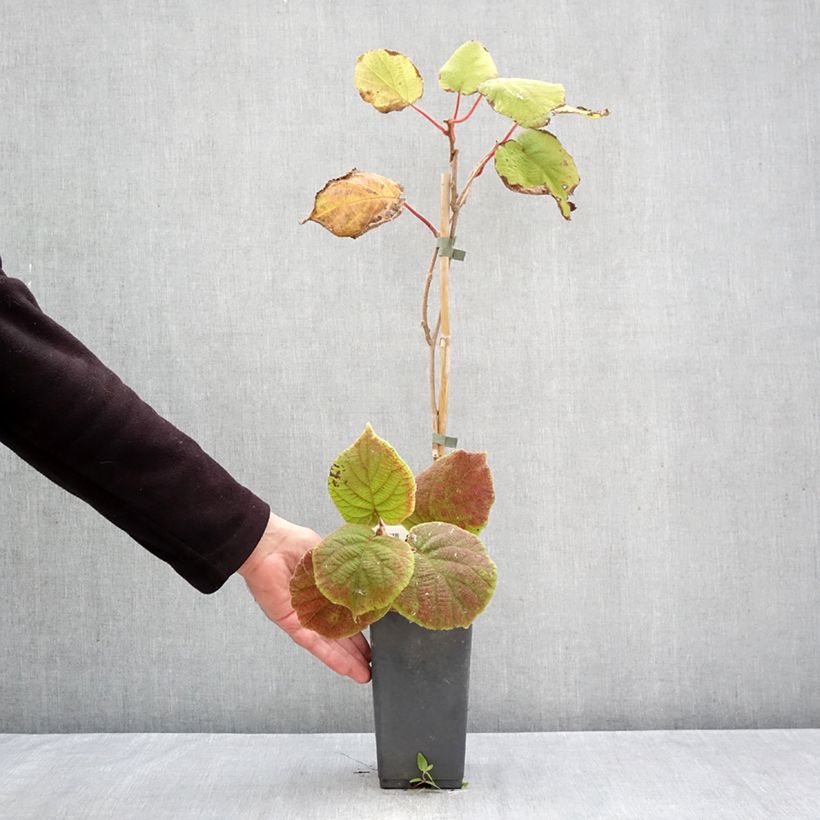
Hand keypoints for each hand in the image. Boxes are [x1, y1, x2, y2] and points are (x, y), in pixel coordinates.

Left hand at [238, 512, 371, 682]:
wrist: (269, 545)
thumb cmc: (295, 544)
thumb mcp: (331, 557)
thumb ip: (347, 572)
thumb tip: (371, 579)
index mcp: (326, 590)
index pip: (347, 612)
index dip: (363, 626)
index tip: (379, 636)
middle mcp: (316, 607)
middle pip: (340, 634)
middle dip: (358, 651)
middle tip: (374, 663)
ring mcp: (304, 617)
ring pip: (330, 644)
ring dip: (348, 660)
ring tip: (365, 674)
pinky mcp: (293, 623)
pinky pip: (314, 644)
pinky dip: (331, 657)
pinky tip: (347, 668)